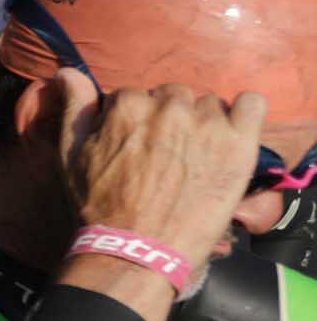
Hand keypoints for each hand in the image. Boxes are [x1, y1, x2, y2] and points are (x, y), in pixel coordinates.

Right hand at [57, 70, 261, 266]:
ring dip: (202, 122)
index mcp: (128, 105)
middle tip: (165, 153)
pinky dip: (244, 113)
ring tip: (194, 156)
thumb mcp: (70, 155)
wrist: (138, 249)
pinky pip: (252, 104)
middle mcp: (169, 107)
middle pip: (173, 95)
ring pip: (208, 104)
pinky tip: (230, 136)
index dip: (133, 121)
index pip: (134, 94)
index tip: (135, 146)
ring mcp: (207, 124)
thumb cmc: (99, 205)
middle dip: (168, 117)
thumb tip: (67, 72)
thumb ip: (74, 108)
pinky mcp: (239, 143)